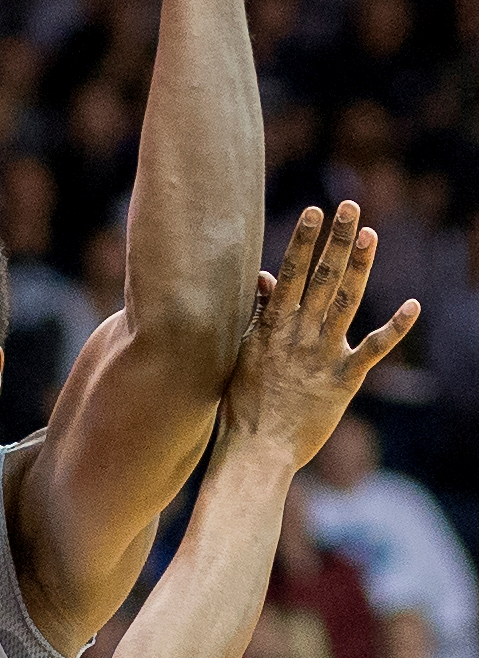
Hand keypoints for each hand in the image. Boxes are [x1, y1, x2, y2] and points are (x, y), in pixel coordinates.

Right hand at [224, 205, 419, 465]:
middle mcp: (298, 335)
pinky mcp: (343, 381)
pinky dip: (395, 328)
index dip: (303, 241)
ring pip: (344, 302)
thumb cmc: (244, 405)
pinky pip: (374, 350)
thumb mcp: (243, 354)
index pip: (289, 275)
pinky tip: (414, 305)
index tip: (315, 211)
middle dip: (336, 240)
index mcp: (272, 328)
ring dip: (359, 267)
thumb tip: (265, 278)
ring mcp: (321, 356)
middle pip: (320, 278)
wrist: (256, 452)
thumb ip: (258, 315)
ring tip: (371, 234)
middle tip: (350, 205)